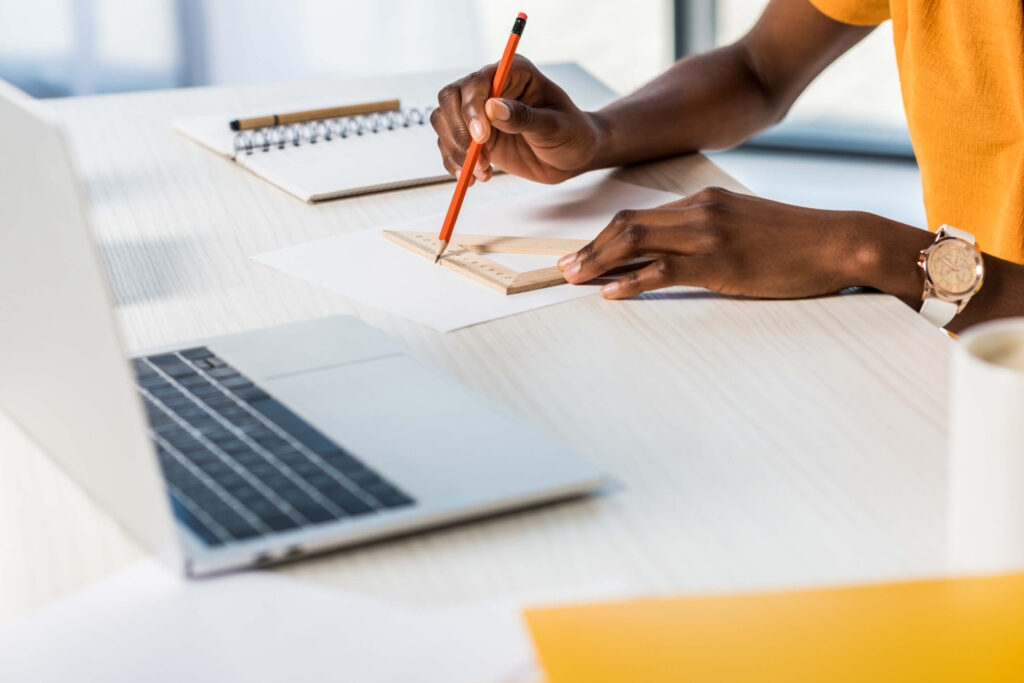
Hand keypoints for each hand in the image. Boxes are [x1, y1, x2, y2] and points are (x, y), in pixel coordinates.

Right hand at [431, 55, 604, 184]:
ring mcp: (479, 113)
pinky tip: (473, 178)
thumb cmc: (572, 134)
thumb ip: (525, 117)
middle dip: (457, 131)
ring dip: (455, 151)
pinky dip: (455, 164)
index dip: (472, 109)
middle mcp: (490, 88)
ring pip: (444, 123)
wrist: (573, 157)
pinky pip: (450, 146)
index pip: (476, 82)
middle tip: (476, 159)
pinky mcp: (474, 137)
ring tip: (482, 172)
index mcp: (513, 73)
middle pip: (450, 99)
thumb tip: (492, 108)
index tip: (482, 137)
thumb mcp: (556, 127)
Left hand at [558, 186, 911, 299]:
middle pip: (627, 224)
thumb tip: (673, 252)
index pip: (638, 215)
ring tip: (574, 280)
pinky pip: (662, 270)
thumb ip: (707, 231)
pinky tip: (611, 292)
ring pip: (636, 243)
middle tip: (563, 268)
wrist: (838, 243)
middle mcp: (699, 211)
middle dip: (590, 247)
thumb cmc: (793, 241)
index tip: (580, 252)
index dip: (602, 235)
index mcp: (703, 200)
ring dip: (598, 262)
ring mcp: (708, 235)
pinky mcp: (720, 263)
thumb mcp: (743, 224)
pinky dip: (631, 281)